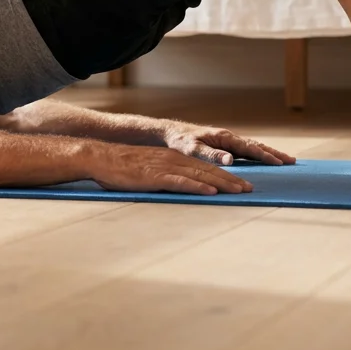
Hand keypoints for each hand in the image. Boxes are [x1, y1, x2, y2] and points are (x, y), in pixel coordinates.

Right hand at [87, 143, 252, 194]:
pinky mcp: (156, 177)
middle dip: (231, 180)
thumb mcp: (148, 169)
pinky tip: (211, 192)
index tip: (241, 184)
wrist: (101, 158)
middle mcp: (173, 160)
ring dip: (222, 184)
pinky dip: (198, 187)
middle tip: (250, 189)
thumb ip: (164, 175)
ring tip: (239, 191)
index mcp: (172, 158)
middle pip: (208, 170)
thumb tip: (177, 186)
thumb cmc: (120, 167)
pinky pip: (181, 182)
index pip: (204, 166)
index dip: (225, 175)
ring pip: (200, 175)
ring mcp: (165, 167)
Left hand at [159, 121, 294, 166]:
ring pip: (253, 147)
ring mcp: (228, 142)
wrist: (173, 134)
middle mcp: (229, 138)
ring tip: (285, 160)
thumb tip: (230, 160)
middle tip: (292, 161)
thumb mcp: (192, 149)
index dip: (265, 155)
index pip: (249, 148)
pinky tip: (265, 160)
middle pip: (256, 146)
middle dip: (274, 153)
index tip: (279, 162)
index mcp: (224, 138)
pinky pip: (246, 151)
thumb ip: (211, 154)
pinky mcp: (225, 146)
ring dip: (269, 153)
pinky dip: (259, 154)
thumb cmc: (181, 142)